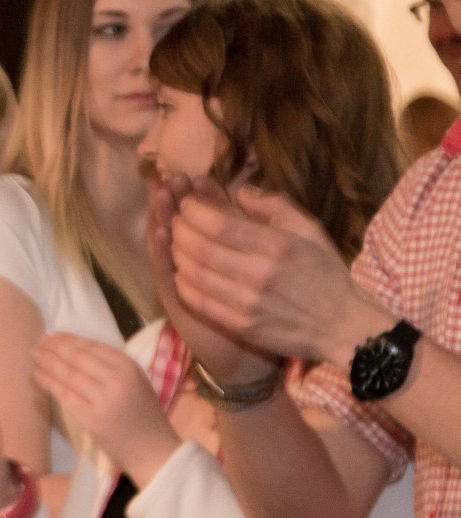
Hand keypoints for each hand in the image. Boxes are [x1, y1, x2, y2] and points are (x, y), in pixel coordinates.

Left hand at [32, 333, 178, 484]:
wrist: (152, 450)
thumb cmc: (144, 415)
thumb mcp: (136, 382)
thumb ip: (112, 367)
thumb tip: (76, 350)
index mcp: (129, 367)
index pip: (93, 347)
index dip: (70, 339)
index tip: (53, 335)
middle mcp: (117, 379)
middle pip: (78, 358)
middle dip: (55, 347)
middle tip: (38, 340)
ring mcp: (103, 399)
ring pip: (69, 375)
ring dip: (48, 362)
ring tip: (34, 354)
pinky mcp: (91, 418)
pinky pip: (65, 396)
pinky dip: (49, 383)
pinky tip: (38, 375)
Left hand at [170, 179, 389, 367]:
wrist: (340, 325)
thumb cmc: (325, 273)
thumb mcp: (310, 230)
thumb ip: (275, 206)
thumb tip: (240, 192)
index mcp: (277, 246)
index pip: (219, 225)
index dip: (193, 211)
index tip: (186, 203)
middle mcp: (259, 274)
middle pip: (200, 248)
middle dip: (179, 230)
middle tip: (176, 221)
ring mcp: (247, 303)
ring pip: (193, 274)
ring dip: (176, 255)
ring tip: (176, 243)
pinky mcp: (239, 325)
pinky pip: (197, 302)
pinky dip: (182, 283)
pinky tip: (181, 272)